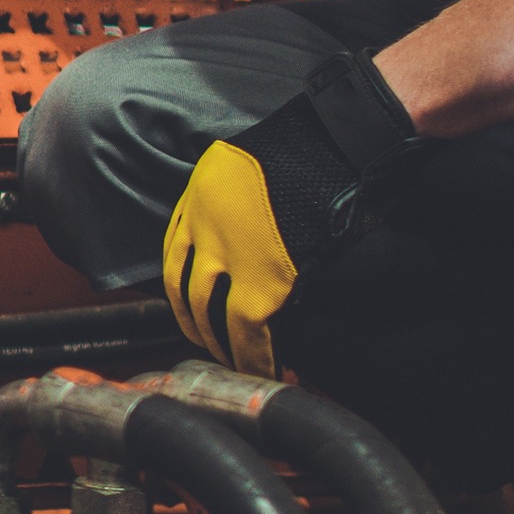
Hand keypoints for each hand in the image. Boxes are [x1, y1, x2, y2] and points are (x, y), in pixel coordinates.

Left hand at [164, 50, 418, 376]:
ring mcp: (229, 256)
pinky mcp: (262, 282)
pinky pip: (248, 331)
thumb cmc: (311, 149)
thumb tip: (250, 229)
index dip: (183, 287)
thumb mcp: (251, 166)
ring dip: (220, 345)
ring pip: (208, 315)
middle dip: (195, 324)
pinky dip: (253, 356)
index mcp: (200, 196)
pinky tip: (264, 369)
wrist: (338, 144)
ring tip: (234, 363)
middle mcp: (204, 227)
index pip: (175, 254)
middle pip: (185, 290)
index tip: (191, 308)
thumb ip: (240, 199)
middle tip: (209, 345)